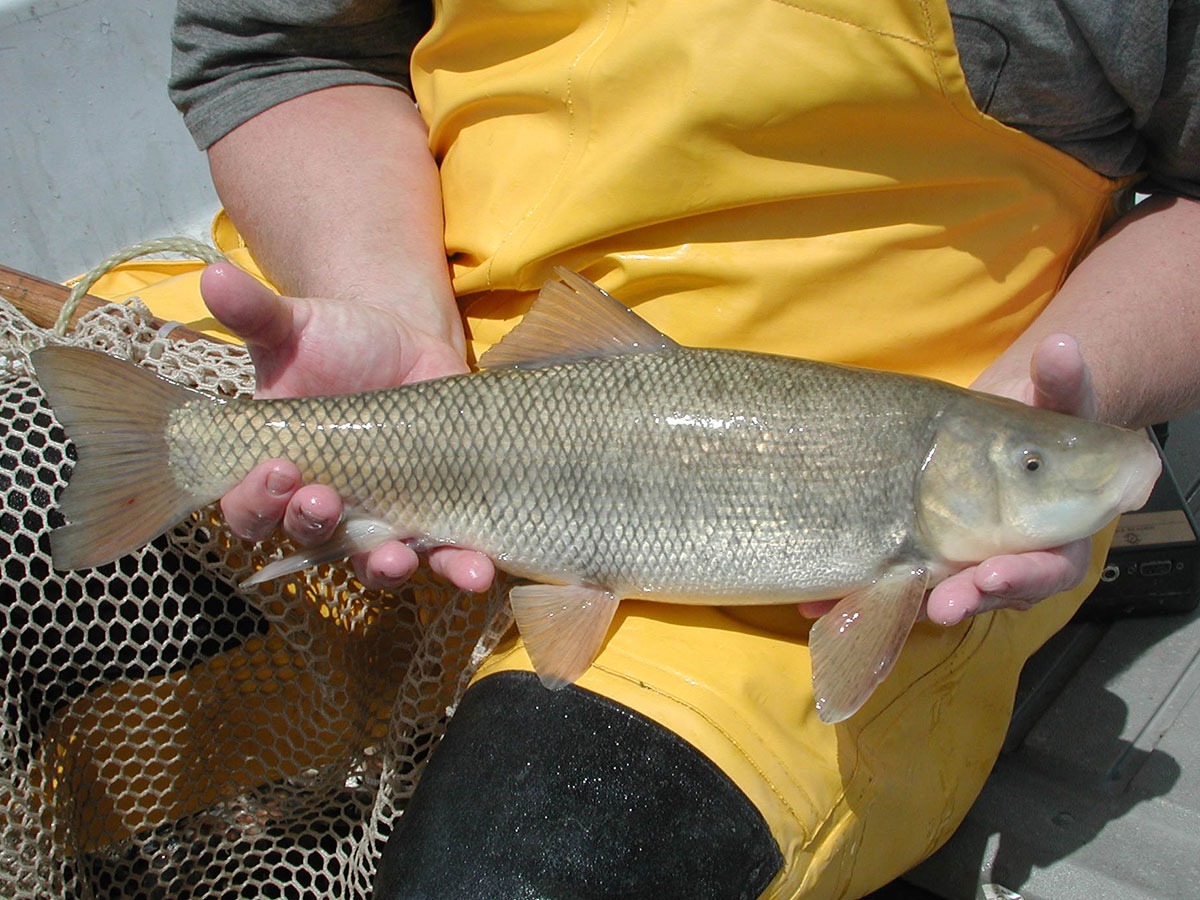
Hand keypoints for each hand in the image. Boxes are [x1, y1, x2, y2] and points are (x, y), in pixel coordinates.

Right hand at [202, 263, 494, 592]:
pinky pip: (444, 556)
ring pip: (375, 562)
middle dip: (314, 526)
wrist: (406, 344)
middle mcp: (325, 508)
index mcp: (276, 472)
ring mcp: (382, 519)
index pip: (249, 507)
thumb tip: (211, 276)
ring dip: (386, 567)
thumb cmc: (335, 342)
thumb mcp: (295, 325)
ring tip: (397, 559)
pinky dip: (459, 566)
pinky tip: (477, 569)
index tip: (278, 468)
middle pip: (309, 539)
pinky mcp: (436, 518)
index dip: (256, 499)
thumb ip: (256, 313)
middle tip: (326, 501)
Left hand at [800, 334, 1095, 624]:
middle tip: (940, 605)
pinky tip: (819, 601)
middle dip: (967, 598)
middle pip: (993, 594)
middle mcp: (1014, 561)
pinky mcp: (923, 565)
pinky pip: (894, 589)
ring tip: (869, 608)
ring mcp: (966, 567)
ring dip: (907, 603)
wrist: (999, 435)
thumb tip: (1060, 346)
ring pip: (943, 597)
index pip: (1051, 567)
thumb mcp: (1053, 397)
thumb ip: (1060, 379)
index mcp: (1060, 533)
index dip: (1026, 576)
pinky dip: (860, 595)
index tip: (992, 574)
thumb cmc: (1034, 417)